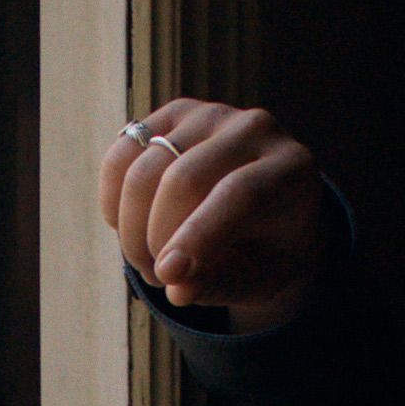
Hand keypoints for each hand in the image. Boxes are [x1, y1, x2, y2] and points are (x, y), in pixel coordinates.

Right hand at [96, 98, 329, 330]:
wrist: (267, 206)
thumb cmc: (266, 251)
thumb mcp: (257, 279)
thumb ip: (220, 284)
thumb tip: (177, 291)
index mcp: (290, 171)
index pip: (238, 195)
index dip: (197, 235)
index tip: (166, 275)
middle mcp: (254, 130)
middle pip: (183, 179)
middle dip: (156, 238)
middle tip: (157, 278)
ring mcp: (210, 115)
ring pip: (145, 168)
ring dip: (131, 227)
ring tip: (146, 260)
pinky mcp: (173, 114)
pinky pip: (122, 155)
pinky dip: (114, 200)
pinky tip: (129, 227)